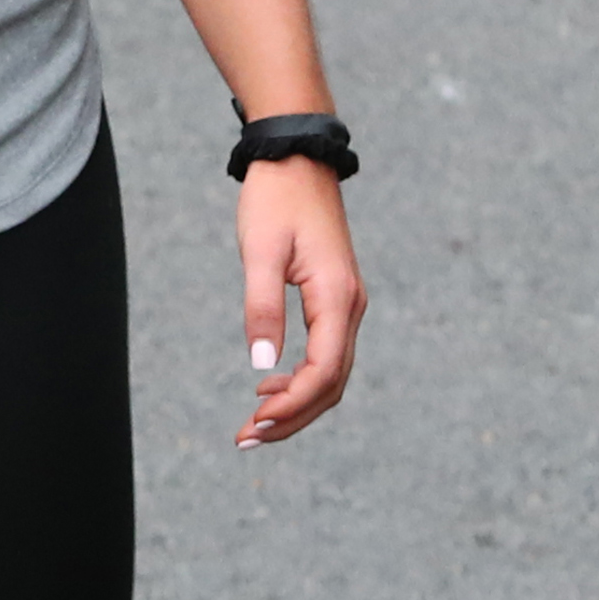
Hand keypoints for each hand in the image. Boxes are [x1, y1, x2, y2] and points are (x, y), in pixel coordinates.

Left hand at [234, 156, 365, 446]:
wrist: (296, 161)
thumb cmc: (274, 201)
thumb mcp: (259, 251)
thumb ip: (262, 307)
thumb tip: (261, 366)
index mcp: (337, 298)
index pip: (323, 372)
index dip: (292, 406)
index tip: (254, 425)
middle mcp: (351, 308)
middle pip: (332, 384)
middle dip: (293, 417)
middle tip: (247, 438)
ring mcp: (347, 305)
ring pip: (331, 373)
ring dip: (297, 403)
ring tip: (255, 423)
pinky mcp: (335, 300)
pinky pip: (327, 354)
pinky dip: (302, 379)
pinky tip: (268, 384)